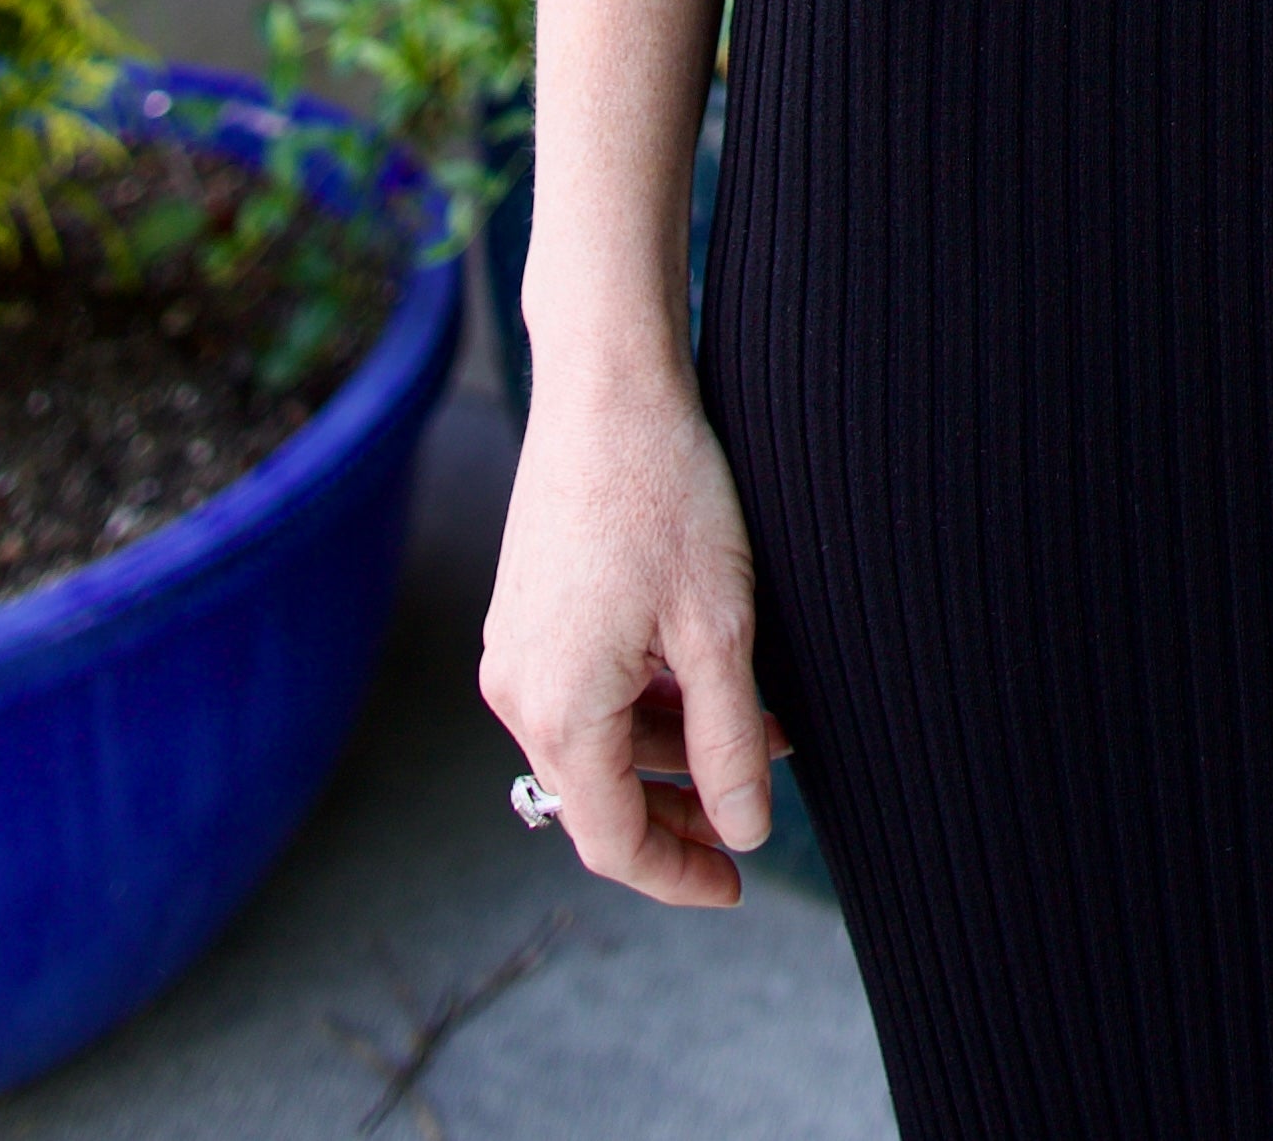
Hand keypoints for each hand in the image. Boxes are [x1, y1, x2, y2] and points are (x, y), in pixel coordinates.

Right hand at [481, 359, 789, 907]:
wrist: (608, 387)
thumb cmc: (668, 495)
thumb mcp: (720, 629)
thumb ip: (731, 743)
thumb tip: (744, 832)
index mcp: (560, 709)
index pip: (614, 840)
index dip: (679, 874)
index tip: (737, 884)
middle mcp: (517, 690)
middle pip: (599, 795)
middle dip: (681, 811)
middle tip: (751, 814)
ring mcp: (513, 647)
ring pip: (594, 739)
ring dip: (670, 748)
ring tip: (759, 725)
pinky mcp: (523, 610)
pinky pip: (581, 689)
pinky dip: (641, 700)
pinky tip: (702, 673)